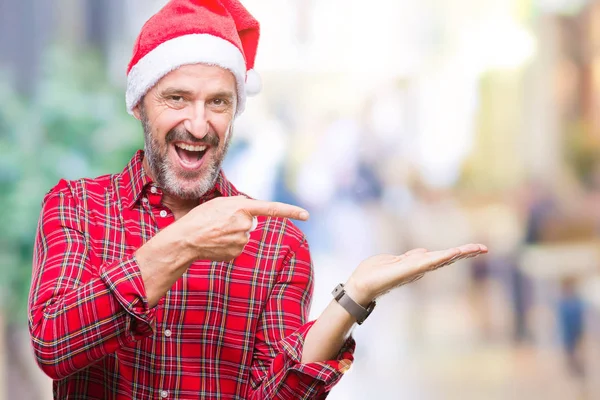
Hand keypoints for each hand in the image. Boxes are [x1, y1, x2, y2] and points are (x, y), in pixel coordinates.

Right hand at [173, 196, 308, 261]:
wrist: (185, 239)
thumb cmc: (200, 217)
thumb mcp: (220, 202)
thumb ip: (239, 204)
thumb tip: (251, 211)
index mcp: (242, 208)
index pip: (272, 209)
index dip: (291, 212)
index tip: (306, 215)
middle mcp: (245, 225)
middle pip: (250, 222)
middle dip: (239, 221)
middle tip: (220, 222)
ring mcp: (242, 241)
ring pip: (244, 235)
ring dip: (233, 233)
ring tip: (215, 232)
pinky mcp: (237, 253)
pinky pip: (238, 246)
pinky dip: (229, 244)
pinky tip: (216, 242)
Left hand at [344, 244, 487, 304]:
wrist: (360, 285)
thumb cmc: (373, 274)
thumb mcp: (394, 260)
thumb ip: (410, 257)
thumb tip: (425, 251)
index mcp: (416, 264)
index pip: (440, 256)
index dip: (457, 253)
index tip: (475, 248)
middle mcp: (419, 268)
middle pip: (446, 258)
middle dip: (465, 253)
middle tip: (484, 248)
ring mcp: (415, 269)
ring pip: (441, 259)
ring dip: (459, 253)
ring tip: (475, 248)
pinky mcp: (409, 270)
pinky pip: (428, 262)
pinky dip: (442, 257)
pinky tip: (454, 253)